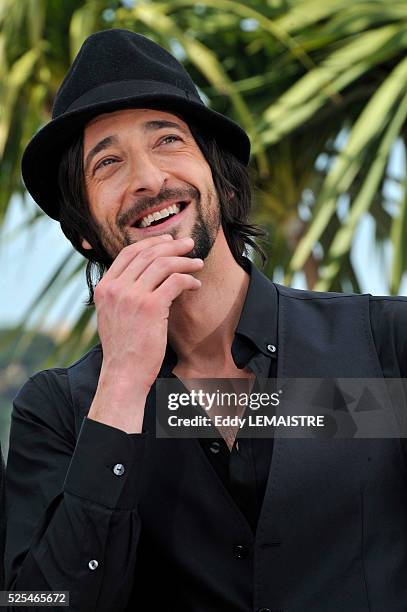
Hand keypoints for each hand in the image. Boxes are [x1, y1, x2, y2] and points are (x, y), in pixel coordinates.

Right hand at [88, 234, 202, 432]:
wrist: (123, 374)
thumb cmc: (123, 348)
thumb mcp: (112, 315)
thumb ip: (121, 293)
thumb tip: (142, 275)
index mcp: (104, 287)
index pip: (128, 253)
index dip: (150, 243)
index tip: (168, 242)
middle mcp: (116, 288)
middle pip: (147, 254)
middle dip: (172, 246)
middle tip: (189, 244)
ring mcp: (132, 296)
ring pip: (163, 264)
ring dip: (184, 261)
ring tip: (198, 263)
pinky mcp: (151, 307)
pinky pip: (175, 282)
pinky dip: (188, 279)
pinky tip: (195, 285)